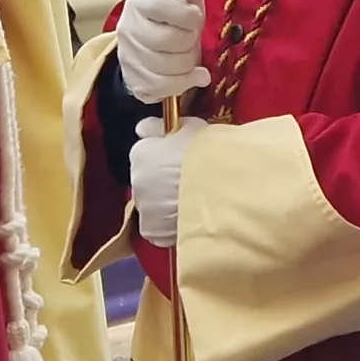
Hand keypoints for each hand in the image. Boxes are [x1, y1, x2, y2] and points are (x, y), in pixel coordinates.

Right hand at [114, 0, 206, 103]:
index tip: (193, 18)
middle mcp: (127, 30)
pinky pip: (163, 89)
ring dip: (189, 63)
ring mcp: (128, 58)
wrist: (155, 46)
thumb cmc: (175, 17)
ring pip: (168, 68)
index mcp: (138, 3)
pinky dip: (184, 83)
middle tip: (191, 38)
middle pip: (168, 41)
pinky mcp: (134, 82)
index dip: (189, 15)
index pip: (166, 8)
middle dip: (189, 41)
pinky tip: (194, 76)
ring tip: (190, 55)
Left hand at [131, 118, 197, 246]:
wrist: (223, 186)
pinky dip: (171, 225)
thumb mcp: (187, 127)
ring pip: (153, 205)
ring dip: (166, 203)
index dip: (163, 155)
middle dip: (162, 180)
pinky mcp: (156, 233)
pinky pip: (160, 229)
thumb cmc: (208, 151)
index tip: (180, 157)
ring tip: (193, 202)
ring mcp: (145, 210)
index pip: (145, 153)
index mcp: (140, 154)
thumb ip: (160, 127)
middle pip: (148, 180)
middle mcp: (136, 182)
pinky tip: (189, 219)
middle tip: (190, 180)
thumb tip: (142, 128)